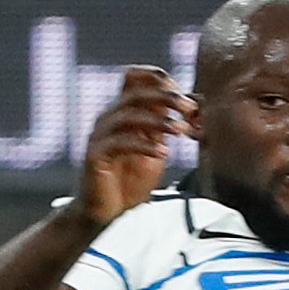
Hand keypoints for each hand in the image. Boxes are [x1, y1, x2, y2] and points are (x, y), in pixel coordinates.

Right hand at [67, 65, 192, 226]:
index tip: (185, 98)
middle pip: (134, 92)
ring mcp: (100, 135)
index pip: (135, 78)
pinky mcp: (95, 154)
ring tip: (180, 130)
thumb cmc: (130, 181)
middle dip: (165, 96)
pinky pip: (120, 142)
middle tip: (187, 108)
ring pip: (128, 114)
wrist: (107, 211)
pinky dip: (144, 145)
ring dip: (158, 120)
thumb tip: (192, 107)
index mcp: (123, 112)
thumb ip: (166, 128)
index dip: (160, 80)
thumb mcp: (155, 149)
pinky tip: (162, 152)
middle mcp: (109, 118)